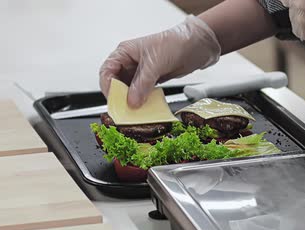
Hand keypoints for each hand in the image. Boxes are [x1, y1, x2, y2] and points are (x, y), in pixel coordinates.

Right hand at [99, 16, 220, 107]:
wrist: (197, 45)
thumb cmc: (175, 43)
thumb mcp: (155, 63)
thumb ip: (142, 84)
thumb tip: (132, 102)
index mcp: (125, 52)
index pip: (107, 71)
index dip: (108, 86)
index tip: (114, 100)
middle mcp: (130, 62)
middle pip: (116, 83)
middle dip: (119, 96)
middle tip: (123, 109)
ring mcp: (142, 72)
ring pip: (129, 89)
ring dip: (131, 100)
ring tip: (134, 111)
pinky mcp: (152, 79)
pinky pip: (142, 93)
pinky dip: (142, 100)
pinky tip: (144, 107)